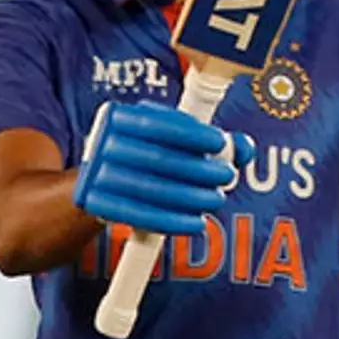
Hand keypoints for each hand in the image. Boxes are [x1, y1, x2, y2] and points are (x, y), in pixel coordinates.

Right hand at [73, 100, 255, 234]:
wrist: (104, 182)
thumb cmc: (148, 153)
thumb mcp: (173, 137)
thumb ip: (209, 139)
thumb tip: (243, 147)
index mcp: (119, 116)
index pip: (157, 123)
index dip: (191, 133)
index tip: (221, 142)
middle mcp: (101, 143)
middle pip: (157, 158)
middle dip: (199, 169)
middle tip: (227, 176)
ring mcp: (95, 175)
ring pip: (149, 189)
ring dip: (190, 197)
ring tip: (216, 199)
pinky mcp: (97, 206)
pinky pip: (138, 217)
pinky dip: (171, 221)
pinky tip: (196, 222)